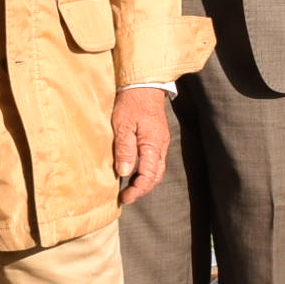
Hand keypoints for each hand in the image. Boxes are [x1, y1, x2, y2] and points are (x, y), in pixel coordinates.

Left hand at [112, 86, 170, 205]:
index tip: (124, 198)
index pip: (148, 176)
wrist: (144, 85)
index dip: (137, 190)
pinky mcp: (158, 138)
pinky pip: (154, 160)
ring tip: (129, 188)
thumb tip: (125, 172)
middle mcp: (161, 146)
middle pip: (155, 176)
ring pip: (156, 169)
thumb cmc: (132, 103)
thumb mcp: (123, 125)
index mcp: (153, 145)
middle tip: (126, 197)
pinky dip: (146, 171)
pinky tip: (134, 171)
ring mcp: (161, 142)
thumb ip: (125, 149)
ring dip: (144, 181)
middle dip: (142, 189)